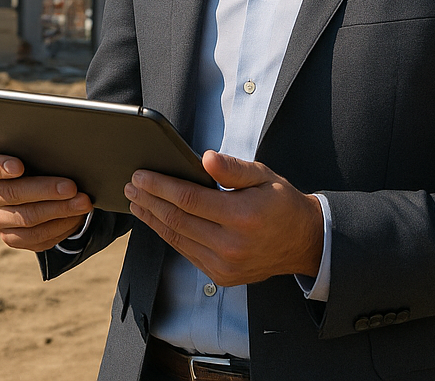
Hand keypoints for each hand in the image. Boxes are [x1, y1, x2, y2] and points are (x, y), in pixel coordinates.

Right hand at [0, 149, 93, 252]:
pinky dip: (59, 227)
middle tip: (72, 187)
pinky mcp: (11, 237)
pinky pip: (35, 238)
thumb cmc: (37, 158)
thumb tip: (65, 150)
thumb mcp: (35, 149)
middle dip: (45, 190)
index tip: (19, 166)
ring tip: (82, 203)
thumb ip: (39, 147)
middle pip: (11, 193)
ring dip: (59, 210)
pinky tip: (75, 217)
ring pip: (26, 218)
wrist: (41, 186)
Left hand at [124, 150, 323, 287]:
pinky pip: (187, 253)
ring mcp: (224, 265)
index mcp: (241, 217)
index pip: (189, 199)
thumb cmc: (281, 203)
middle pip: (177, 220)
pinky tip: (157, 221)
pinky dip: (168, 235)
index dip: (160, 186)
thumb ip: (232, 168)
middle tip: (130, 186)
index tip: (140, 175)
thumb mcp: (262, 176)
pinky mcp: (221, 276)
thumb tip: (204, 158)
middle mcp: (230, 246)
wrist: (303, 242)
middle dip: (149, 201)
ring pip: (177, 239)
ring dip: (153, 219)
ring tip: (136, 202)